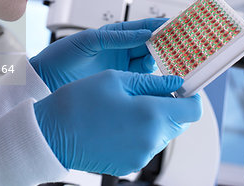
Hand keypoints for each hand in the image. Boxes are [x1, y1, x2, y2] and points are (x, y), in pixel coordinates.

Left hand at [30, 18, 166, 91]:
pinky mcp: (119, 83)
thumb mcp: (89, 41)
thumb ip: (116, 37)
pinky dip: (153, 79)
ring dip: (163, 62)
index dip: (161, 27)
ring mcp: (120, 67)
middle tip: (184, 47)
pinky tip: (162, 80)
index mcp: (113, 35)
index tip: (179, 26)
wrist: (46, 80)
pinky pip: (141, 79)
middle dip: (167, 45)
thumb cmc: (61, 56)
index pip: (143, 28)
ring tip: (176, 63)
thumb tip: (144, 34)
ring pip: (149, 62)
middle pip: (151, 46)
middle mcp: (119, 50)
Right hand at [34, 70, 201, 175]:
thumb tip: (175, 84)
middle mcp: (151, 141)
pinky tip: (118, 121)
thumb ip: (151, 82)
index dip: (190, 96)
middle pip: (178, 123)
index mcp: (151, 116)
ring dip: (153, 118)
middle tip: (148, 90)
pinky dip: (140, 131)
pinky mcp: (128, 164)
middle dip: (169, 105)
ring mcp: (140, 156)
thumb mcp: (115, 79)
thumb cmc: (78, 103)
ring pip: (162, 134)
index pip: (193, 110)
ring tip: (127, 105)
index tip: (180, 87)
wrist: (50, 134)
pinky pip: (145, 145)